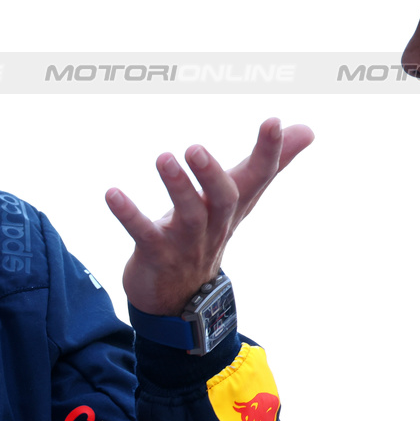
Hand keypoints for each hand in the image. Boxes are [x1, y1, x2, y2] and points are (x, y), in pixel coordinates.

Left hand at [106, 118, 313, 315]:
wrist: (180, 299)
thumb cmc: (209, 234)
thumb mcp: (240, 198)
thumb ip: (268, 163)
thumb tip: (307, 129)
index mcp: (233, 206)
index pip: (259, 176)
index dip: (270, 151)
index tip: (273, 121)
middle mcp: (215, 224)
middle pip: (225, 199)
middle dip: (213, 174)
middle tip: (195, 147)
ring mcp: (186, 242)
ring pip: (188, 215)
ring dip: (177, 187)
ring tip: (163, 158)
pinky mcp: (156, 255)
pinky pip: (144, 234)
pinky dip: (129, 214)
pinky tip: (111, 193)